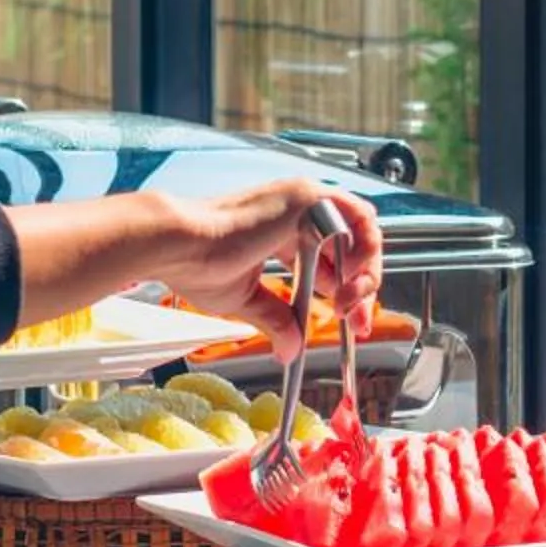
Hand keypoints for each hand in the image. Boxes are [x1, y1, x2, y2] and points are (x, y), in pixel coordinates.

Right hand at [147, 182, 385, 364]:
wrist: (180, 247)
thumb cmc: (197, 264)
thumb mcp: (247, 299)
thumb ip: (276, 320)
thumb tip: (290, 349)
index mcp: (281, 229)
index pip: (329, 258)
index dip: (344, 290)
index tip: (347, 321)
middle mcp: (297, 209)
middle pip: (351, 245)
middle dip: (361, 287)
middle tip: (358, 321)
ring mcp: (305, 199)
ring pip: (361, 228)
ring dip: (366, 269)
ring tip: (351, 301)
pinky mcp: (309, 197)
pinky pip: (359, 217)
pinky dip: (365, 249)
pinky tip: (350, 280)